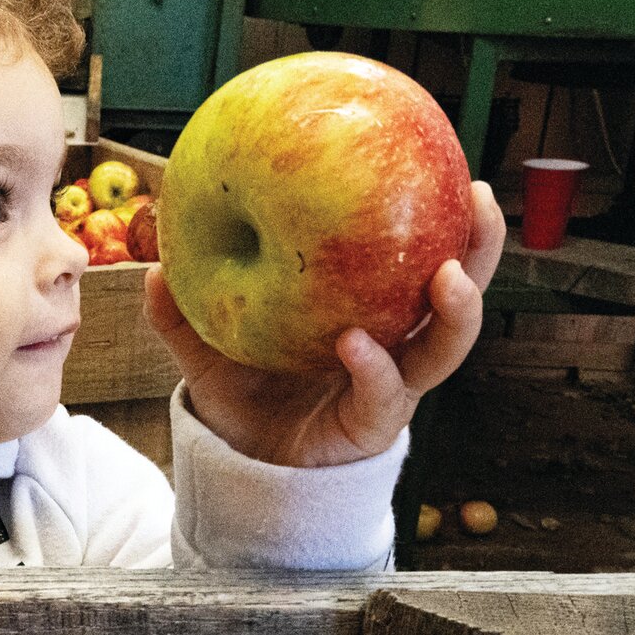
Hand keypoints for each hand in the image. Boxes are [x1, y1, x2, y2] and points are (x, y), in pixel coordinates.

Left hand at [145, 180, 506, 469]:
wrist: (243, 468)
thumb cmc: (241, 399)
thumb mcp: (206, 349)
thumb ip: (182, 312)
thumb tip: (154, 268)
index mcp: (369, 309)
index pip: (419, 255)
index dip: (443, 215)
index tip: (453, 165)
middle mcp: (393, 345)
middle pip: (456, 292)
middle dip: (480, 248)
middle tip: (480, 199)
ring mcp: (390, 387)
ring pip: (444, 348)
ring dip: (457, 312)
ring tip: (447, 277)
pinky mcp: (373, 427)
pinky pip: (385, 394)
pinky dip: (374, 368)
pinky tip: (355, 342)